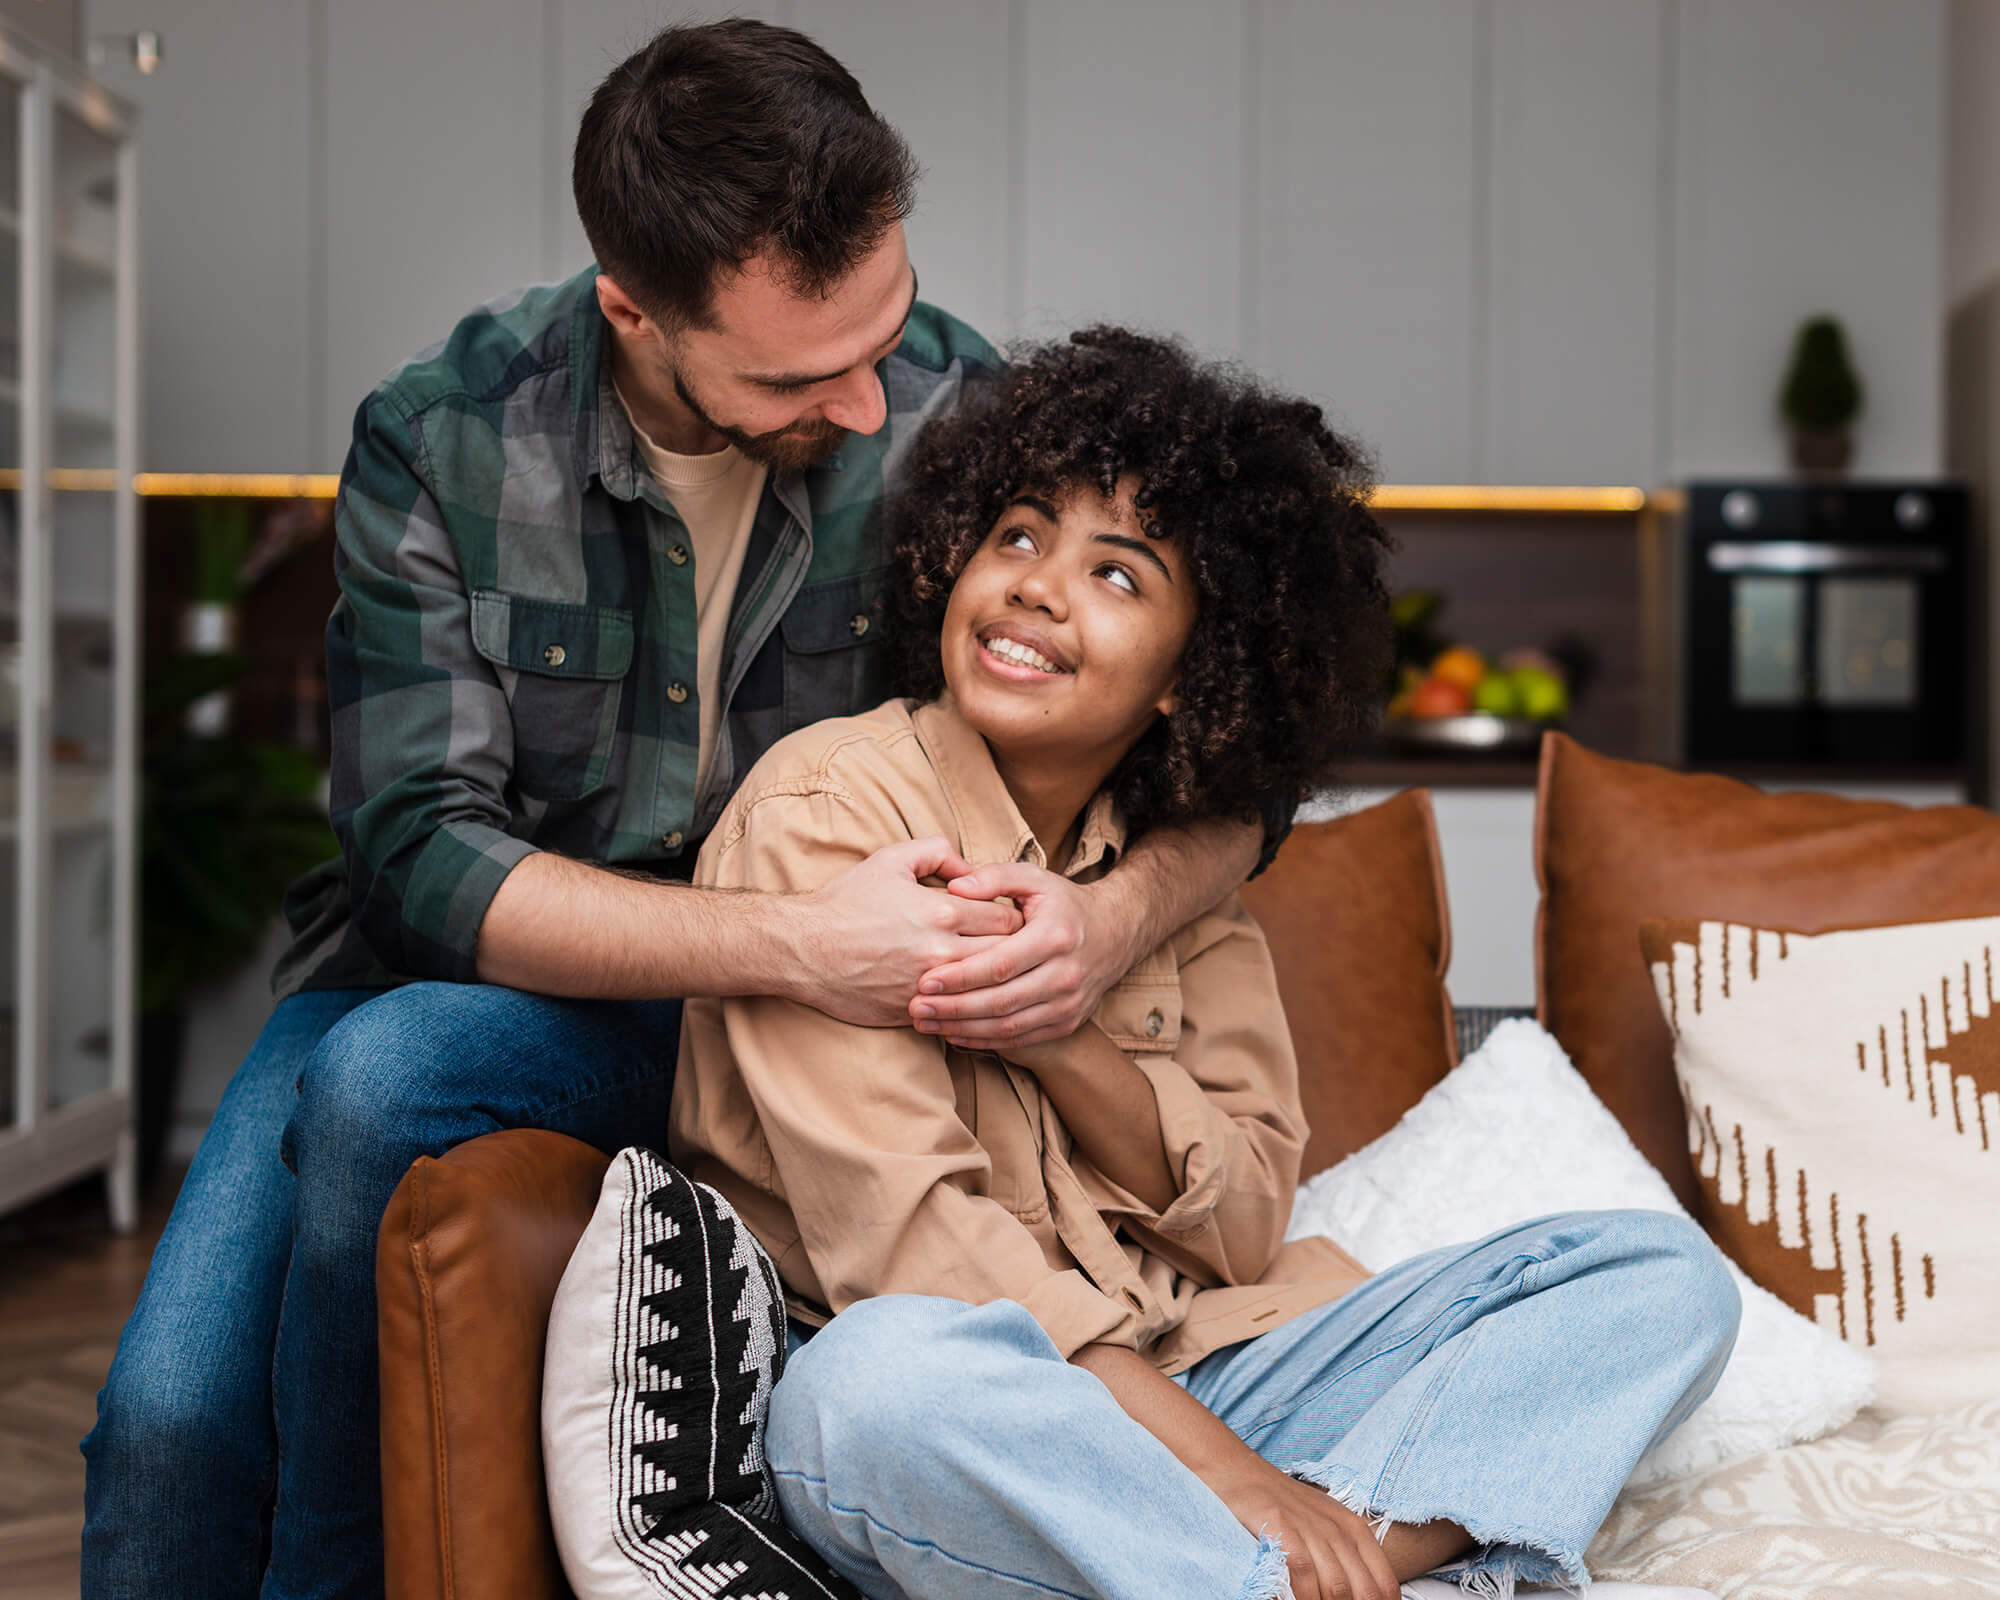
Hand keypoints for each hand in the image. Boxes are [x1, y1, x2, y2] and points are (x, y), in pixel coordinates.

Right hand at [790, 837, 1023, 1026]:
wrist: (803, 949)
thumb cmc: (846, 901)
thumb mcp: (891, 859)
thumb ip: (938, 852)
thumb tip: (971, 868)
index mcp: (940, 912)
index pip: (1007, 919)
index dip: (1011, 917)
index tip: (1003, 917)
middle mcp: (939, 952)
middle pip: (1005, 956)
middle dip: (1011, 950)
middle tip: (1006, 945)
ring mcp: (927, 987)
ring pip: (985, 988)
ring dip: (991, 979)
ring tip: (988, 969)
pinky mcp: (913, 1011)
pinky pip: (957, 1010)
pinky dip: (965, 1002)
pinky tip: (962, 992)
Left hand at [908, 862, 1138, 1048]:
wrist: (1115, 933)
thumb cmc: (1064, 904)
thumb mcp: (1035, 878)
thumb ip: (994, 877)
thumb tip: (954, 887)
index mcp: (1055, 936)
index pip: (1001, 964)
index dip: (961, 976)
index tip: (925, 980)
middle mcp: (1066, 974)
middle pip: (1002, 1001)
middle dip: (954, 1008)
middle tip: (916, 1007)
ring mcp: (1069, 1003)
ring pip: (1009, 1026)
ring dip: (964, 1028)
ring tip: (926, 1023)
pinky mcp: (1068, 1022)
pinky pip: (1021, 1038)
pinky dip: (985, 1040)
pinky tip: (954, 1033)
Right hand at [1208, 1456, 1401, 1599]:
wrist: (1239, 1473)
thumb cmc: (1283, 1507)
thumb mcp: (1324, 1527)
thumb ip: (1345, 1560)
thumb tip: (1358, 1597)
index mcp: (1356, 1530)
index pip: (1385, 1586)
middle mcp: (1339, 1529)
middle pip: (1364, 1592)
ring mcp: (1311, 1527)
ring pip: (1336, 1589)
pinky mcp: (1283, 1527)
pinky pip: (1303, 1574)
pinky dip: (1303, 1597)